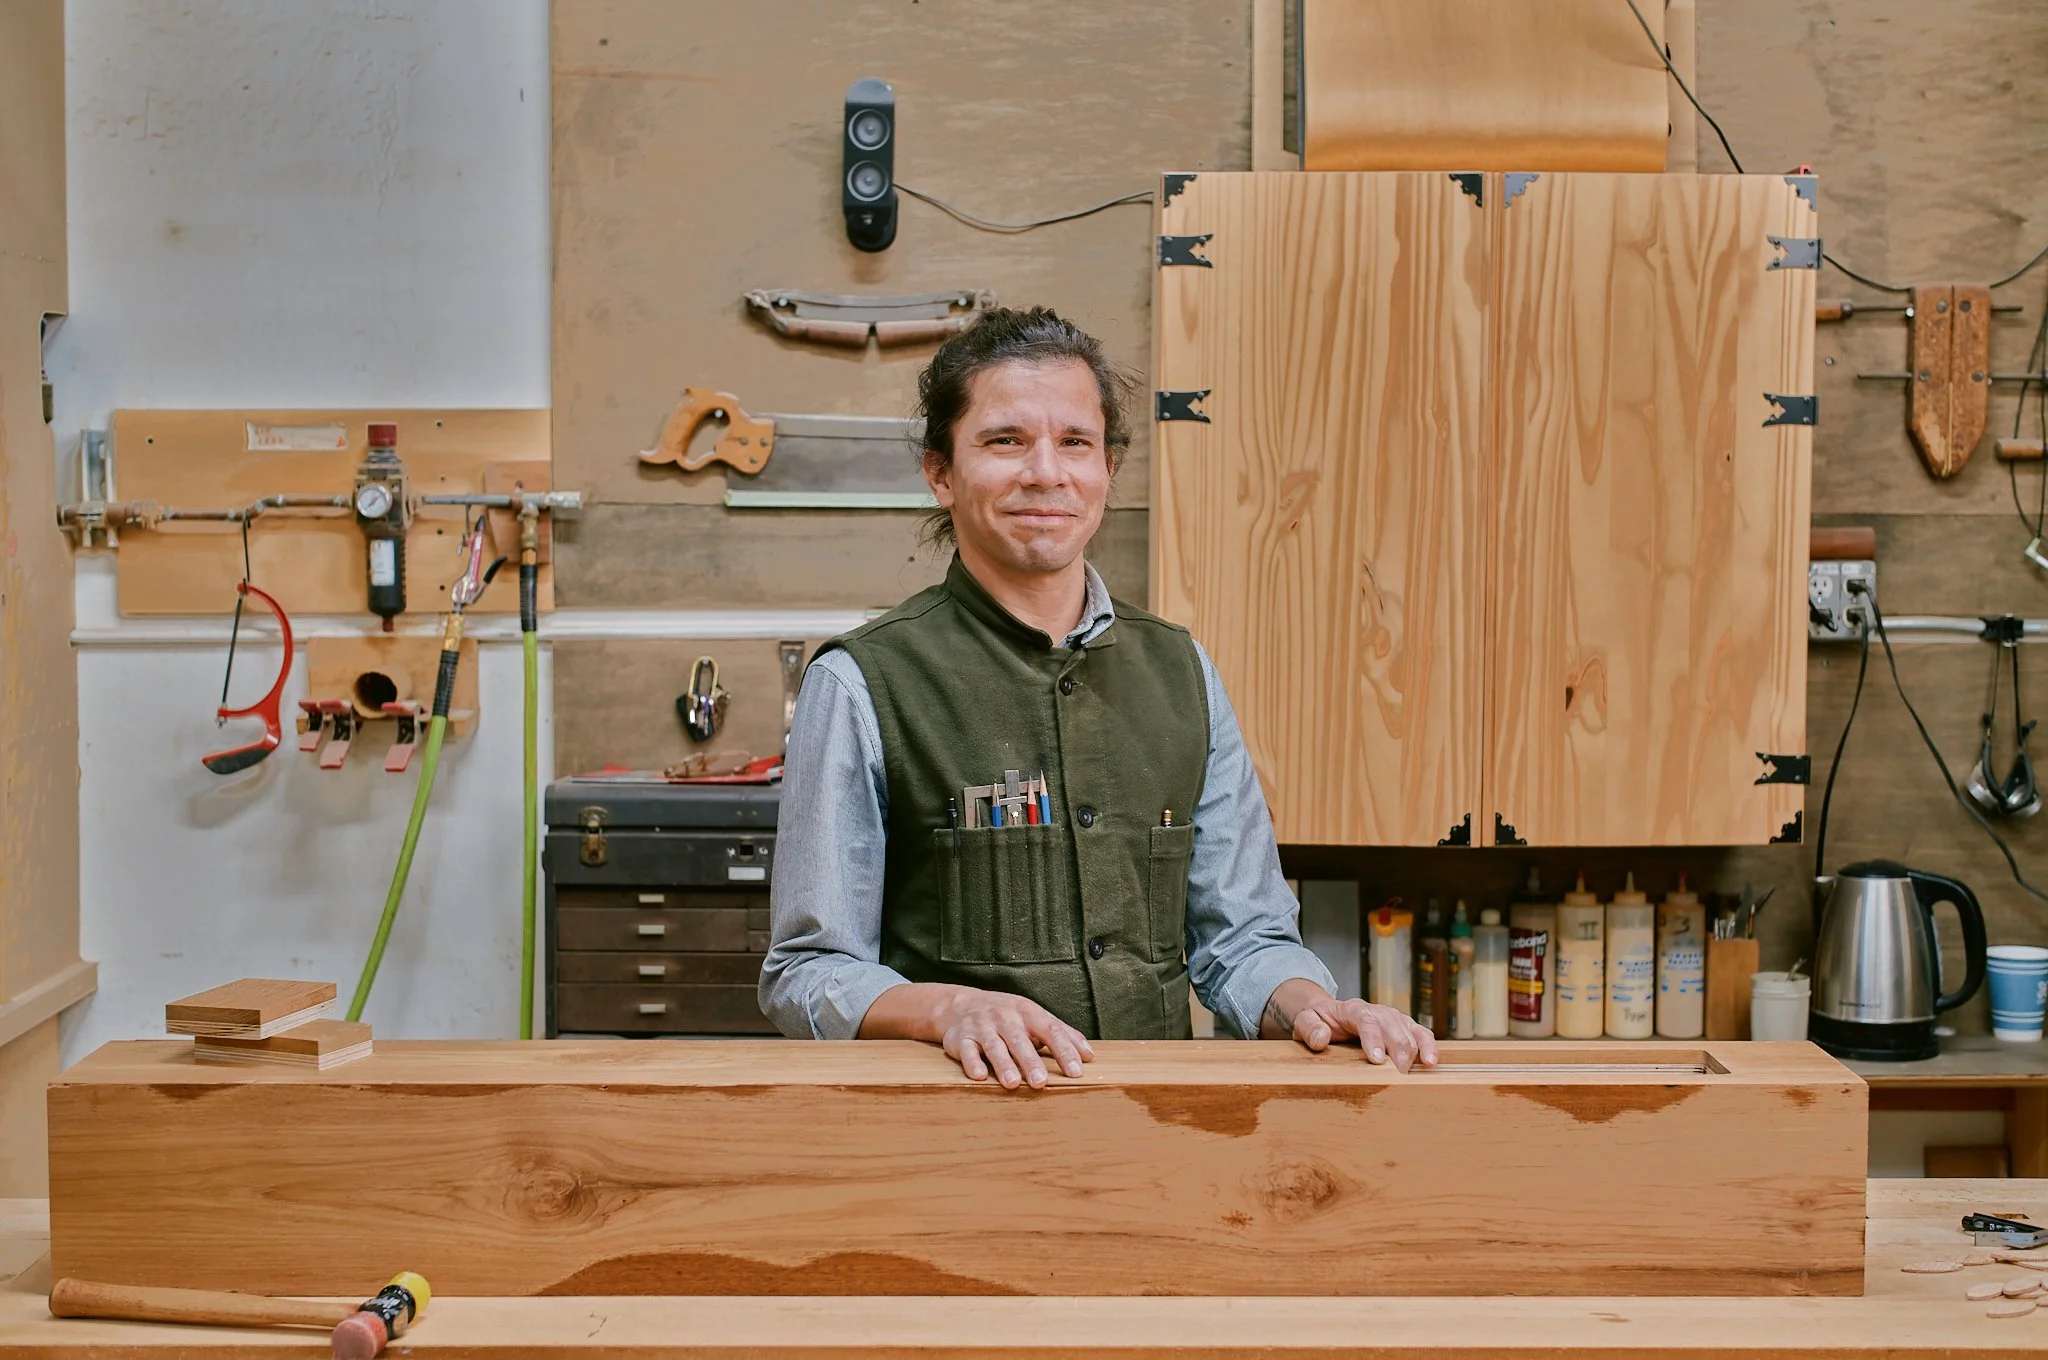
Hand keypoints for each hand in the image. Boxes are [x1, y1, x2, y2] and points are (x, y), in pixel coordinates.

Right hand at [940, 990, 1092, 1089]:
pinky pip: (966, 1051)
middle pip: (1020, 1040)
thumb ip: (1063, 1034)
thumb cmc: (1008, 1016)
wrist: (961, 1005)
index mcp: (1028, 1013)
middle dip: (1031, 1062)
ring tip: (1013, 1083)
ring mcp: (982, 1027)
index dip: (1063, 1051)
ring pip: (994, 1046)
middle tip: (1041, 1083)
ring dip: (1003, 1064)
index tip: (1076, 1072)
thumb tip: (1089, 1055)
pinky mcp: (960, 1039)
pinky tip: (979, 1075)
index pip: (1050, 1030)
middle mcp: (1005, 1018)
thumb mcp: (1035, 1017)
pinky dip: (972, 1062)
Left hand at [1262, 979, 1437, 1071]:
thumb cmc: (1317, 1021)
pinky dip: (1429, 1047)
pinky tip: (1431, 1063)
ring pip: (1411, 1030)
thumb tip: (1321, 1038)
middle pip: (1393, 1026)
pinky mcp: (1404, 1029)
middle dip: (1398, 1050)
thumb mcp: (1304, 1021)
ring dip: (1417, 1049)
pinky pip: (1421, 1035)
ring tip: (1420, 1069)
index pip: (1366, 1020)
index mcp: (1353, 1009)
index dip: (1373, 1039)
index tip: (1376, 1060)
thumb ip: (1309, 1028)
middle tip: (1397, 1076)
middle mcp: (1377, 1011)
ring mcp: (1393, 1019)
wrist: (1327, 1014)